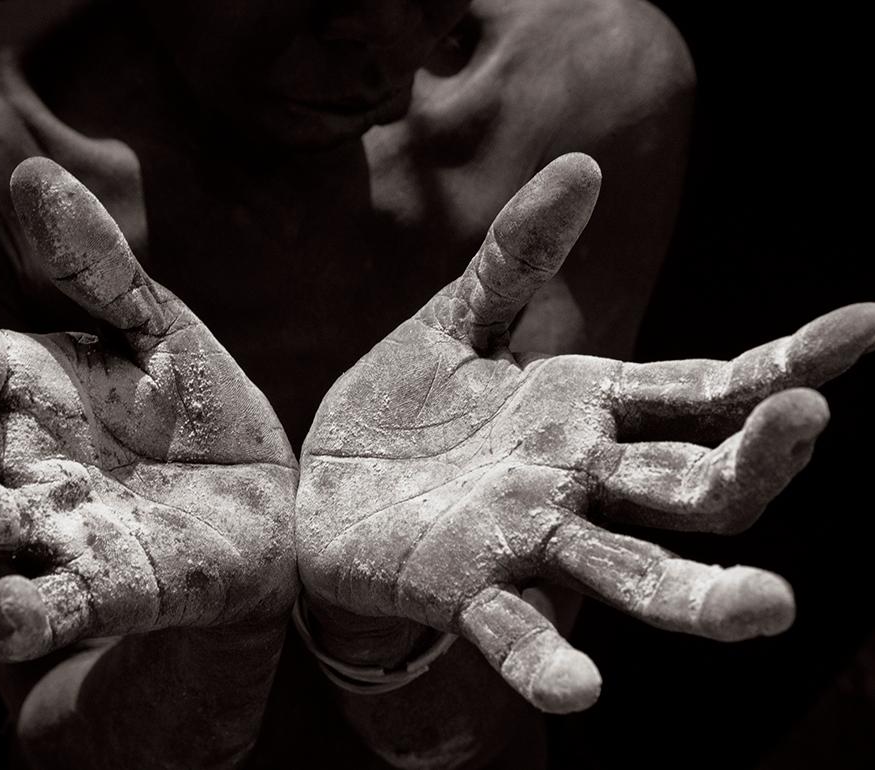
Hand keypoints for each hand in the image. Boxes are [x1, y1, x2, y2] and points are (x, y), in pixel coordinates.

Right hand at [0, 158, 296, 765]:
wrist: (265, 504)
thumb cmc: (192, 412)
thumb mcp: (156, 330)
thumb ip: (98, 268)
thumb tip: (31, 175)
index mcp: (20, 386)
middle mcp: (16, 460)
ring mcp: (55, 530)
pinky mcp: (112, 590)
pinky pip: (57, 604)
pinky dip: (28, 611)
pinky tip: (7, 613)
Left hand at [297, 153, 873, 713]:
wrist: (318, 484)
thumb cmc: (401, 409)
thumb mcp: (455, 322)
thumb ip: (515, 259)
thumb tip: (582, 165)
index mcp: (587, 409)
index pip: (704, 388)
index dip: (784, 361)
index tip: (866, 328)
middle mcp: (578, 481)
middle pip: (692, 483)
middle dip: (755, 460)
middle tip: (808, 421)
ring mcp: (527, 539)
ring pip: (632, 570)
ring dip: (697, 594)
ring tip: (766, 607)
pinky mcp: (464, 587)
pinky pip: (513, 631)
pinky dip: (547, 659)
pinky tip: (581, 689)